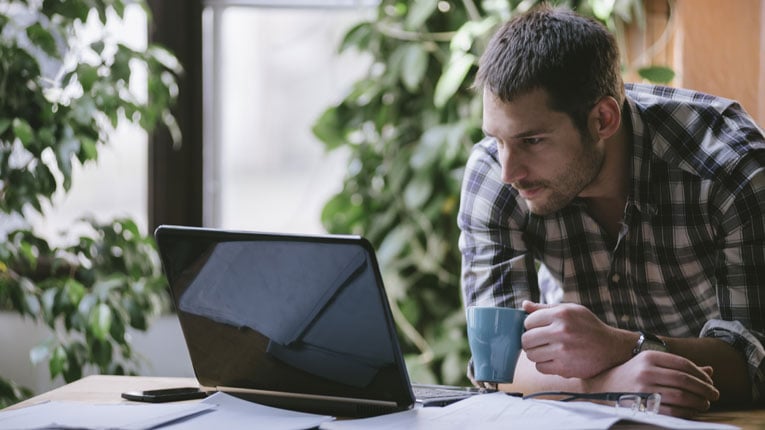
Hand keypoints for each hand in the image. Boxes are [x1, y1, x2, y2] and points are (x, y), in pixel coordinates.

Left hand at [521, 301, 632, 378]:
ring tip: (547, 350)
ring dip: (536, 354)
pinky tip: (554, 359)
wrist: (611, 348)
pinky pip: (540, 367)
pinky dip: (544, 365)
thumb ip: (545, 308)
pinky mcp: (565, 368)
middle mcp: (561, 331)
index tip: (538, 329)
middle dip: (529, 341)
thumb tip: (524, 305)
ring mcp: (563, 351)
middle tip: (539, 341)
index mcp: (561, 314)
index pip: (528, 321)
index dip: (530, 326)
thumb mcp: (571, 310)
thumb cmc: (589, 327)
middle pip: (526, 339)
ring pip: (531, 355)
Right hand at [589, 351, 718, 417]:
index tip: (710, 381)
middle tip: (715, 394)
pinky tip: (693, 411)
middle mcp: (646, 371)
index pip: (684, 364)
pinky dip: (688, 412)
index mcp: (649, 357)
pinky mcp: (643, 405)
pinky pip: (673, 410)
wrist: (602, 388)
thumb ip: (679, 366)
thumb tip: (710, 371)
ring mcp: (643, 389)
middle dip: (705, 389)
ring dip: (699, 402)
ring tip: (706, 403)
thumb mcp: (651, 364)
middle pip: (685, 380)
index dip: (701, 374)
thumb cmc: (632, 375)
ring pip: (682, 396)